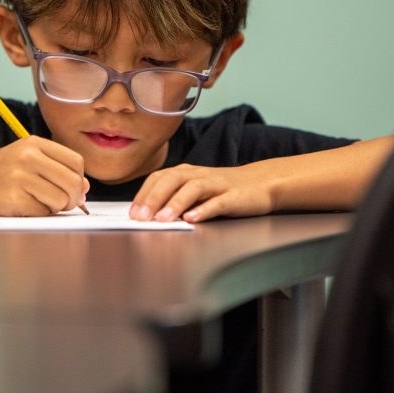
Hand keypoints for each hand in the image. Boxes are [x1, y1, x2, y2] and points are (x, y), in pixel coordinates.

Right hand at [0, 137, 88, 215]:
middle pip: (72, 182)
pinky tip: (24, 206)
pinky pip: (42, 212)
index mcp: (34, 143)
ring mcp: (19, 177)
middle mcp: (28, 156)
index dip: (80, 179)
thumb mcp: (27, 158)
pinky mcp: (12, 198)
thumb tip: (85, 188)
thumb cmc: (0, 171)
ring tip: (39, 202)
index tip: (73, 188)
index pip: (76, 162)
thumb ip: (56, 168)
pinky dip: (38, 214)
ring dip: (55, 207)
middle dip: (73, 198)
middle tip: (63, 203)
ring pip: (61, 199)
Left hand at [129, 163, 273, 222]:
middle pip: (172, 180)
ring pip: (193, 189)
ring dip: (175, 203)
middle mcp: (199, 175)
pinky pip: (218, 201)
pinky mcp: (234, 196)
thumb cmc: (223, 190)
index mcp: (187, 173)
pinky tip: (193, 218)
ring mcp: (217, 184)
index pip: (159, 178)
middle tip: (141, 217)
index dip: (144, 194)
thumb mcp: (195, 191)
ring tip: (162, 219)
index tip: (132, 212)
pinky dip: (204, 209)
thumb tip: (147, 215)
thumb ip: (174, 199)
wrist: (262, 183)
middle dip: (153, 198)